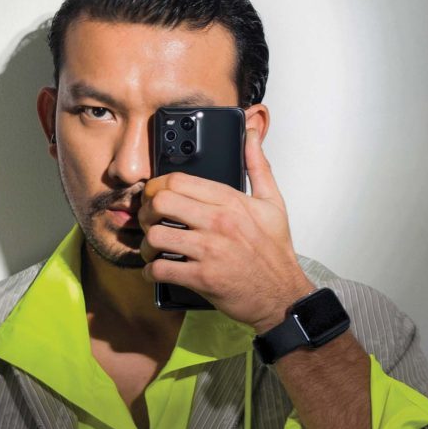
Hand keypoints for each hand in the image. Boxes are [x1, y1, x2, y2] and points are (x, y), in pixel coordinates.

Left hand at [138, 124, 314, 331]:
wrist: (282, 294)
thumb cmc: (274, 252)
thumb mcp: (272, 203)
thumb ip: (258, 165)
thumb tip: (251, 134)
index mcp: (230, 201)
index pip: (178, 181)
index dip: (156, 187)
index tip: (154, 196)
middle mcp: (218, 223)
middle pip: (160, 203)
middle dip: (146, 212)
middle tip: (149, 221)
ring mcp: (209, 251)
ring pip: (156, 237)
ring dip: (146, 245)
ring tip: (152, 249)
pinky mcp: (203, 278)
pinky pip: (161, 270)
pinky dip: (151, 272)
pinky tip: (157, 270)